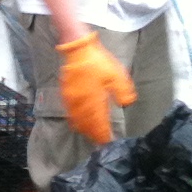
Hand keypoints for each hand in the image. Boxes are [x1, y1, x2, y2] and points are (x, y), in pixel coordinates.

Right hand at [56, 31, 135, 145]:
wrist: (78, 49)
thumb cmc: (98, 61)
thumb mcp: (116, 73)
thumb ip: (122, 90)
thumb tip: (126, 104)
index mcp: (95, 99)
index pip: (99, 122)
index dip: (103, 133)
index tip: (107, 141)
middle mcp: (82, 103)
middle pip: (87, 124)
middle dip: (93, 134)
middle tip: (99, 141)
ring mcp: (72, 99)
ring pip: (77, 120)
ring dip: (84, 129)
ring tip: (90, 135)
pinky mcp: (66, 94)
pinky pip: (70, 113)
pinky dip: (75, 121)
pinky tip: (78, 123)